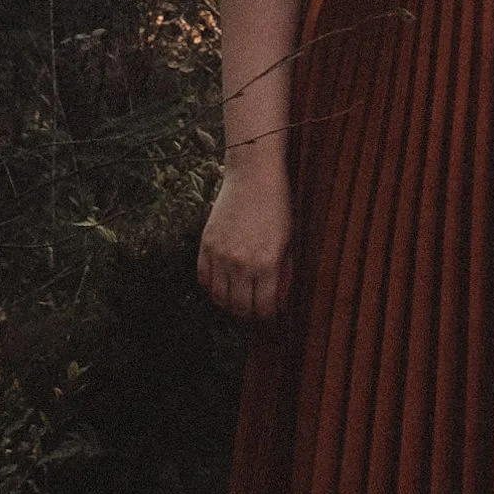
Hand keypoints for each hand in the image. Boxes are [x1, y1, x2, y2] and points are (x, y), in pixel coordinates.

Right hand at [198, 155, 293, 326]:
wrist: (253, 176)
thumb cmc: (278, 207)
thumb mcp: (290, 242)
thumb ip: (284, 273)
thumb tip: (278, 301)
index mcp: (267, 264)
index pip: (263, 308)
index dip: (268, 317)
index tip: (270, 317)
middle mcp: (241, 263)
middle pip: (240, 308)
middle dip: (249, 314)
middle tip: (254, 311)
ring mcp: (221, 254)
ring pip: (219, 297)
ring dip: (229, 304)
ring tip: (238, 300)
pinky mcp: (206, 244)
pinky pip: (203, 278)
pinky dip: (211, 287)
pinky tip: (222, 285)